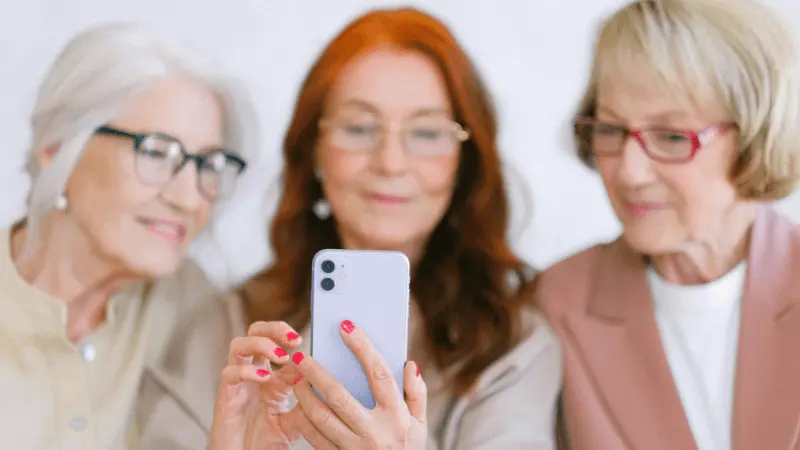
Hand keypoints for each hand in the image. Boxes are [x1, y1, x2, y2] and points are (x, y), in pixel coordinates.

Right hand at [207, 321, 305, 449]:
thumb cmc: (265, 442)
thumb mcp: (294, 420)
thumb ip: (305, 400)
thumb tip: (319, 379)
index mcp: (269, 376)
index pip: (277, 343)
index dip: (292, 341)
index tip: (311, 346)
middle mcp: (252, 374)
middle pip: (255, 332)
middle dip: (274, 328)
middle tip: (294, 338)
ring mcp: (238, 384)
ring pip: (238, 345)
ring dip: (260, 344)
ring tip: (281, 355)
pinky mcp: (225, 398)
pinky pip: (229, 374)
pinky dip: (246, 371)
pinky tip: (264, 378)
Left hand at [290, 320, 427, 448]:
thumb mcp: (421, 425)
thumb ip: (417, 393)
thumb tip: (409, 364)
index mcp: (397, 416)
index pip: (378, 373)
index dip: (362, 347)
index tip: (345, 326)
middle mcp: (375, 432)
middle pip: (339, 395)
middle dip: (316, 372)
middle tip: (300, 354)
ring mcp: (354, 448)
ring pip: (320, 417)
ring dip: (303, 395)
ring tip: (294, 378)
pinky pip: (314, 438)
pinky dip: (304, 419)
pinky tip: (299, 404)